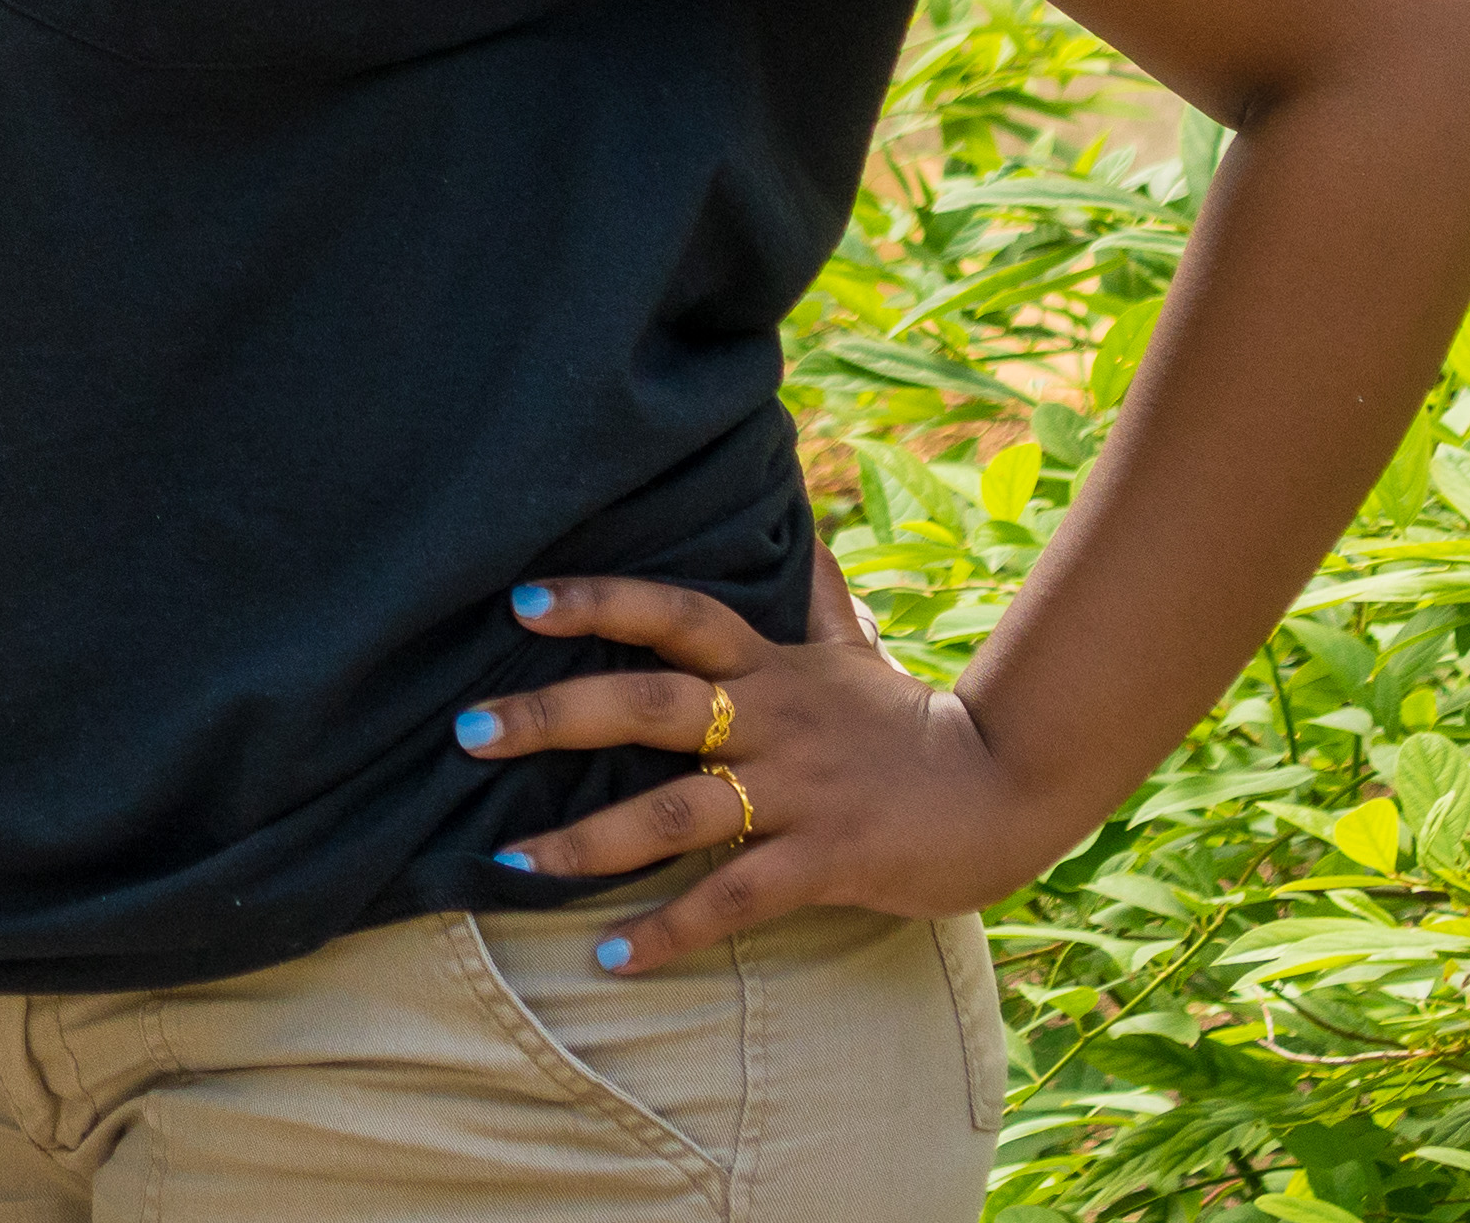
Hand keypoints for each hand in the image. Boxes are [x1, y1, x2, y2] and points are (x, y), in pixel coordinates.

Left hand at [449, 572, 1080, 971]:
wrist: (1003, 790)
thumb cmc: (905, 721)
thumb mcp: (852, 647)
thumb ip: (810, 589)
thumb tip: (793, 512)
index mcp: (770, 666)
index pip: (676, 613)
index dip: (601, 602)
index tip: (522, 600)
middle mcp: (772, 720)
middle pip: (650, 705)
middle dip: (552, 716)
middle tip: (465, 729)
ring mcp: (796, 793)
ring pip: (674, 813)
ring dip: (584, 842)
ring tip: (507, 863)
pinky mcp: (824, 862)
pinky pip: (732, 900)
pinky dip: (668, 932)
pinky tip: (610, 957)